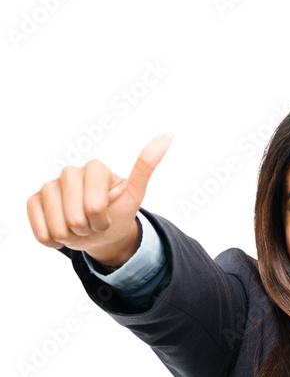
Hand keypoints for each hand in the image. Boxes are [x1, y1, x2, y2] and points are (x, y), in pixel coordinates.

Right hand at [26, 133, 172, 267]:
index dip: (102, 221)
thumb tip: (168, 136)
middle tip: (93, 224)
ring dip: (71, 237)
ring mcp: (49, 186)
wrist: (101, 233)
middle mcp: (69, 172)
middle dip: (88, 230)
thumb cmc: (118, 213)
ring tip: (79, 227)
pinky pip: (41, 231)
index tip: (107, 216)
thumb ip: (145, 167)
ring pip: (57, 227)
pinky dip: (53, 240)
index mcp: (94, 168)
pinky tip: (62, 231)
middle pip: (75, 219)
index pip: (95, 208)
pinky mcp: (34, 201)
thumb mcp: (134, 195)